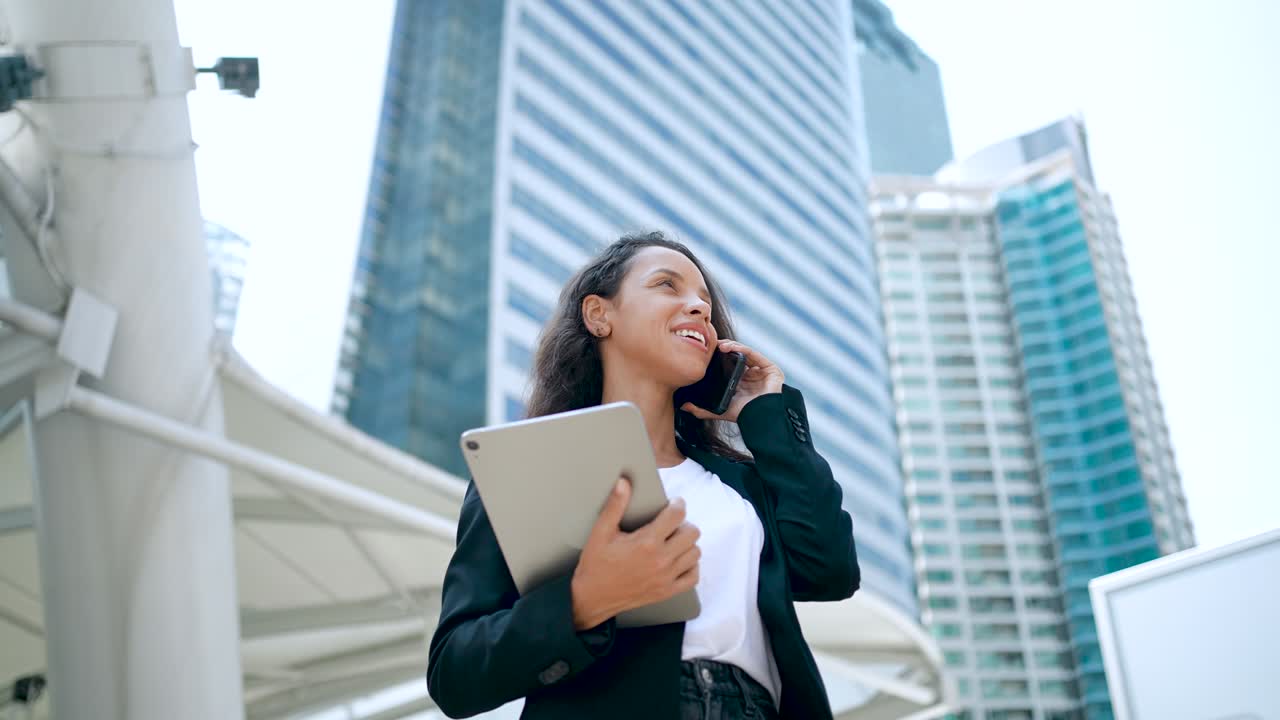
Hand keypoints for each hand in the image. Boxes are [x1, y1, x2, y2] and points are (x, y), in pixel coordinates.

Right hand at [570, 477, 700, 629]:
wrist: (592, 598)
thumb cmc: (596, 564)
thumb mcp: (601, 532)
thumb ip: (615, 506)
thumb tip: (624, 483)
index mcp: (647, 542)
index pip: (677, 515)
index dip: (678, 504)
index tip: (674, 503)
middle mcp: (661, 560)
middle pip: (692, 533)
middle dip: (683, 523)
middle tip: (671, 524)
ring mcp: (666, 577)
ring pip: (695, 553)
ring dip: (687, 544)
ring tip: (673, 541)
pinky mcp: (667, 591)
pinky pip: (693, 577)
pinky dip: (690, 567)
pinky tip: (679, 560)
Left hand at [680, 339, 783, 422]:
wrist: (762, 420)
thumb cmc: (745, 416)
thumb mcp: (720, 411)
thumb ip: (702, 410)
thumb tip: (683, 406)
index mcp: (741, 381)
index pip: (729, 364)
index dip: (717, 357)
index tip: (704, 351)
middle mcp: (751, 374)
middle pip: (736, 356)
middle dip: (723, 348)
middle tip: (710, 344)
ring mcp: (761, 370)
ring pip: (744, 352)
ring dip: (731, 346)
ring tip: (718, 346)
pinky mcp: (770, 368)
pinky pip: (754, 354)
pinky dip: (742, 349)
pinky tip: (729, 348)